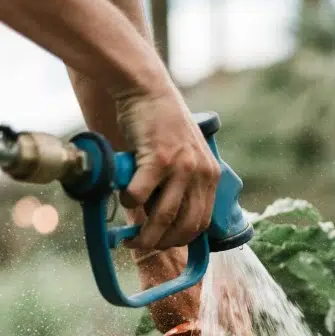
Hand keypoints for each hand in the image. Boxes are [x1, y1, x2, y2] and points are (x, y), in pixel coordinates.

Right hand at [115, 81, 220, 250]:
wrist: (148, 90)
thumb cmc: (160, 125)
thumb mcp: (184, 156)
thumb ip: (180, 184)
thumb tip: (162, 221)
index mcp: (211, 175)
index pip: (202, 222)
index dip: (182, 239)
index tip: (165, 245)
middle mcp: (201, 173)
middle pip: (185, 225)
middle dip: (163, 243)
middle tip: (143, 245)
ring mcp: (181, 166)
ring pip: (163, 217)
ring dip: (145, 234)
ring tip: (130, 239)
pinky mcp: (158, 158)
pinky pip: (140, 195)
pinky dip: (129, 204)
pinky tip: (123, 199)